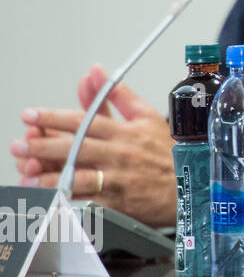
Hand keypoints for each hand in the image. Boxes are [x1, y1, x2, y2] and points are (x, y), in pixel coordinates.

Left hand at [11, 65, 176, 227]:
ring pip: (79, 177)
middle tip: (19, 144)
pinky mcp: (118, 204)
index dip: (54, 117)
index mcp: (124, 132)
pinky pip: (89, 203)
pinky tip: (49, 198)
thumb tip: (95, 72)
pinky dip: (68, 201)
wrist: (190, 185)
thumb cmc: (166, 151)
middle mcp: (119, 155)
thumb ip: (116, 94)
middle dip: (43, 145)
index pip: (84, 121)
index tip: (30, 115)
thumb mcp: (146, 116)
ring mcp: (117, 180)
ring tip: (27, 174)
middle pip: (76, 148)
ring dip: (50, 176)